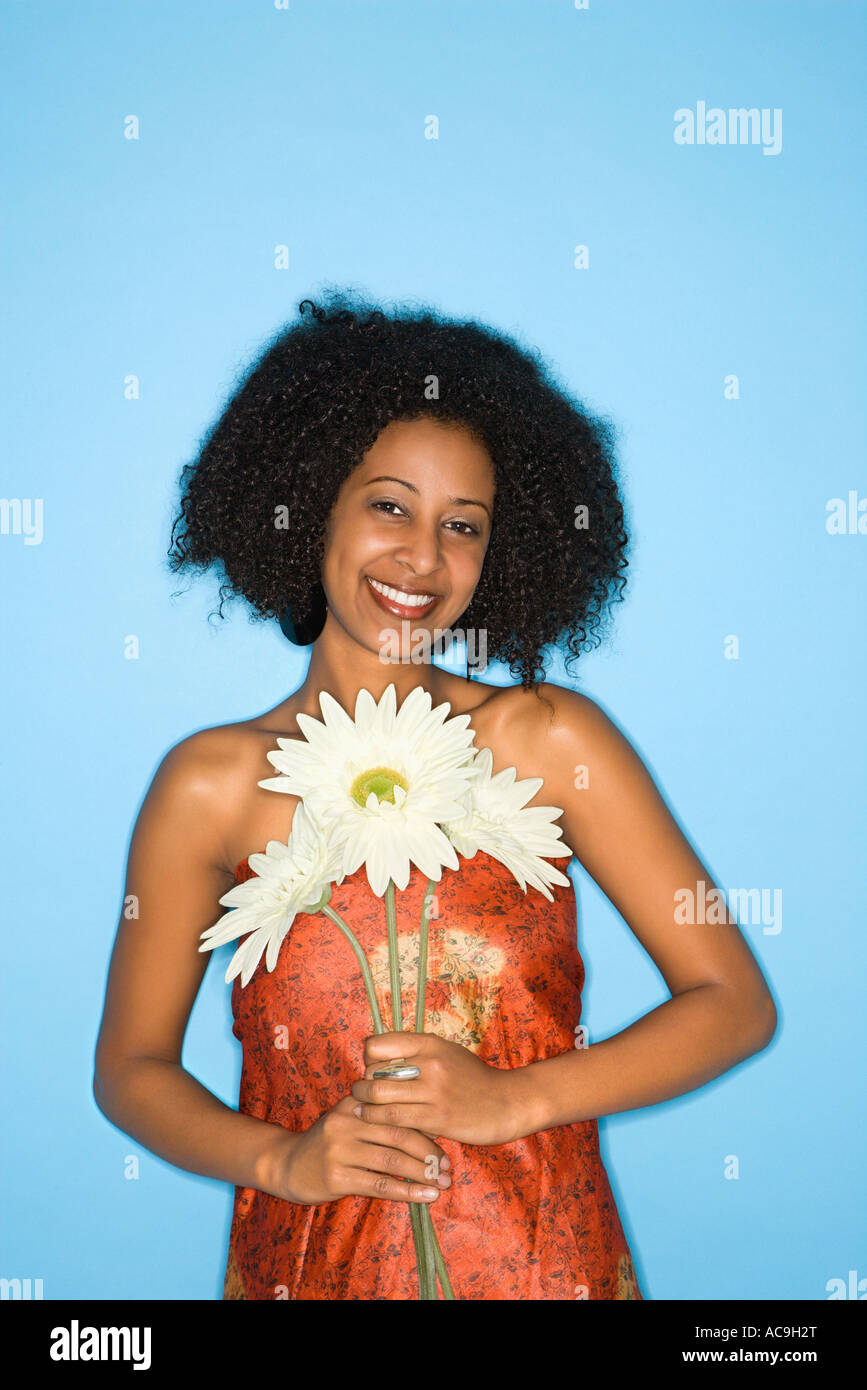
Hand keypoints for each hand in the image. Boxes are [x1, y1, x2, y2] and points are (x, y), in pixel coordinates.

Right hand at [269, 1094, 452, 1206]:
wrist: (287, 1164)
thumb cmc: (329, 1142)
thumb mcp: (350, 1118)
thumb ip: (381, 1116)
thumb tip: (429, 1123)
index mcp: (356, 1103)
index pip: (398, 1109)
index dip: (426, 1124)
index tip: (448, 1137)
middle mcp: (347, 1121)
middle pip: (399, 1134)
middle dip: (428, 1151)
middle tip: (447, 1167)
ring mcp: (340, 1149)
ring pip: (392, 1160)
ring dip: (422, 1174)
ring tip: (442, 1184)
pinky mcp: (336, 1176)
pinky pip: (379, 1184)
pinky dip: (406, 1191)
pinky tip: (424, 1197)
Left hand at [350, 1032, 523, 1145]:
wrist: (508, 1102)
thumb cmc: (474, 1078)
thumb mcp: (448, 1053)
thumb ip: (418, 1052)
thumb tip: (381, 1057)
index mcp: (430, 1043)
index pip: (379, 1044)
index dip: (369, 1058)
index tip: (374, 1069)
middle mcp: (430, 1062)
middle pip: (375, 1071)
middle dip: (363, 1084)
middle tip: (361, 1092)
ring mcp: (433, 1090)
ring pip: (380, 1096)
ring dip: (363, 1103)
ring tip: (358, 1107)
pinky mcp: (436, 1117)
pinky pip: (394, 1118)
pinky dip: (375, 1119)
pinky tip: (370, 1120)